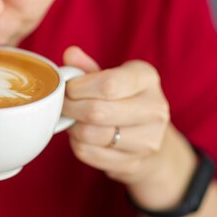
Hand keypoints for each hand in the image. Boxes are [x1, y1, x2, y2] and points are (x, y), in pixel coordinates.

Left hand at [62, 47, 194, 208]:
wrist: (150, 139)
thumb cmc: (124, 101)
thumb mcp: (112, 78)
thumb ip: (88, 68)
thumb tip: (69, 53)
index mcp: (147, 78)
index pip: (108, 84)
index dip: (78, 88)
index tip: (67, 88)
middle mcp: (155, 108)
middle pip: (97, 112)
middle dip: (70, 108)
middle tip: (62, 106)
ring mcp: (148, 139)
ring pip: (92, 135)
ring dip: (73, 128)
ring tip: (73, 121)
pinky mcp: (134, 163)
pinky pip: (90, 154)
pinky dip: (77, 145)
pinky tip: (81, 137)